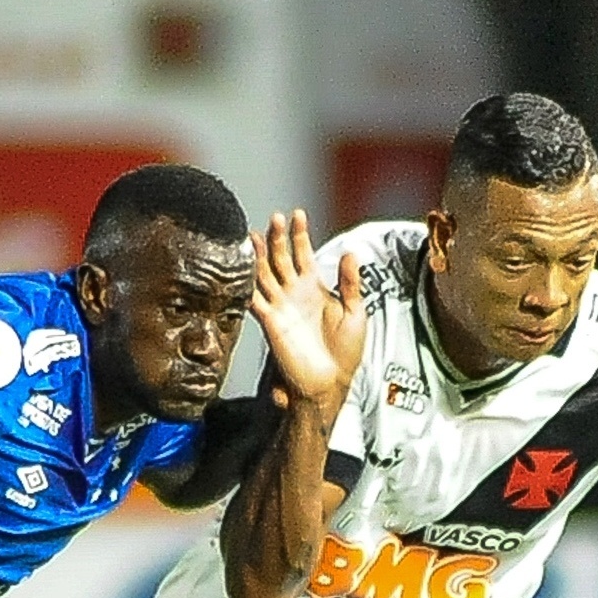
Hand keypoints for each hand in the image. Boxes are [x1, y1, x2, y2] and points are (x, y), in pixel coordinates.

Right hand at [246, 210, 364, 408]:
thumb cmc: (345, 353)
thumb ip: (351, 284)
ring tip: (254, 234)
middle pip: (280, 258)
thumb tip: (352, 252)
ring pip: (264, 274)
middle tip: (275, 217)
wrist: (330, 383)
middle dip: (277, 238)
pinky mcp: (270, 322)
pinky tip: (241, 268)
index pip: (303, 254)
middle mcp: (294, 293)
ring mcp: (280, 306)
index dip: (299, 234)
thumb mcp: (356, 313)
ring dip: (259, 255)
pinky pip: (254, 300)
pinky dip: (246, 284)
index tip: (297, 214)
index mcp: (314, 287)